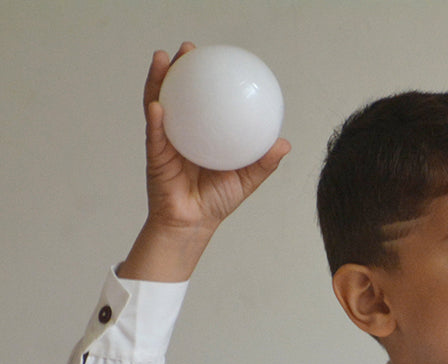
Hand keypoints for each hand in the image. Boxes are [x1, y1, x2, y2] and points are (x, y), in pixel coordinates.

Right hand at [120, 44, 289, 280]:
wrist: (194, 224)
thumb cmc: (216, 202)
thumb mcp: (246, 180)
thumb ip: (263, 162)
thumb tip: (285, 144)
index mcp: (200, 133)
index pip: (202, 100)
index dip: (205, 78)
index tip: (214, 57)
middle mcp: (180, 131)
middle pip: (177, 92)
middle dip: (179, 68)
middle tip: (187, 49)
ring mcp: (165, 140)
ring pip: (158, 102)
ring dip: (158, 80)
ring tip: (163, 60)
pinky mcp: (155, 155)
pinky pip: (155, 134)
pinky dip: (156, 118)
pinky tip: (157, 104)